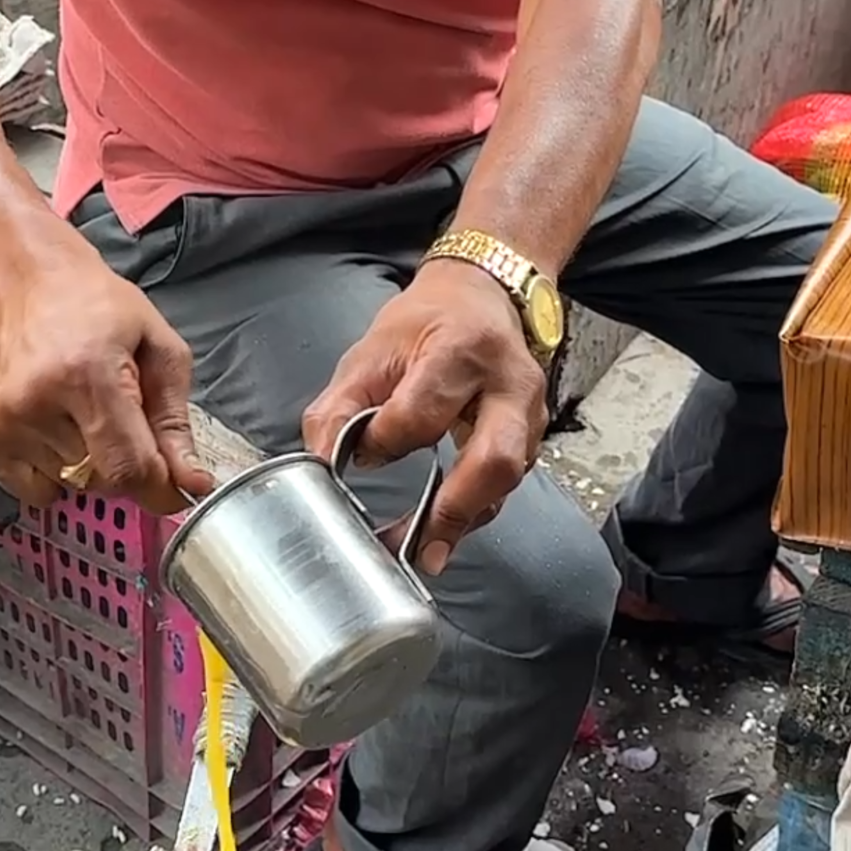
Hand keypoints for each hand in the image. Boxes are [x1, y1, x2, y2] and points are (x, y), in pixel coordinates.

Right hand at [0, 256, 214, 513]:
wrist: (30, 285)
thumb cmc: (97, 310)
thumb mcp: (160, 350)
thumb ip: (175, 423)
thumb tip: (189, 483)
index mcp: (87, 374)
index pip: (127, 467)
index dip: (158, 489)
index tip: (173, 489)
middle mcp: (37, 401)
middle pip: (101, 481)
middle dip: (122, 461)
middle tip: (117, 414)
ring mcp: (3, 422)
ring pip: (71, 484)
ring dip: (86, 460)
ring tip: (79, 409)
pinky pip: (36, 490)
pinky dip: (52, 470)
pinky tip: (52, 425)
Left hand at [302, 259, 548, 572]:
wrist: (480, 297)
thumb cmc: (424, 324)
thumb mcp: (371, 352)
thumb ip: (339, 407)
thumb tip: (319, 462)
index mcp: (461, 350)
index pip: (423, 412)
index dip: (388, 441)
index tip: (362, 455)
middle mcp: (507, 382)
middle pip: (494, 458)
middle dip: (455, 509)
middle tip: (418, 547)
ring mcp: (529, 411)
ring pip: (508, 478)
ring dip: (466, 520)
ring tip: (427, 554)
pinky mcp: (532, 434)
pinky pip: (508, 482)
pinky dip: (475, 511)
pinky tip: (444, 534)